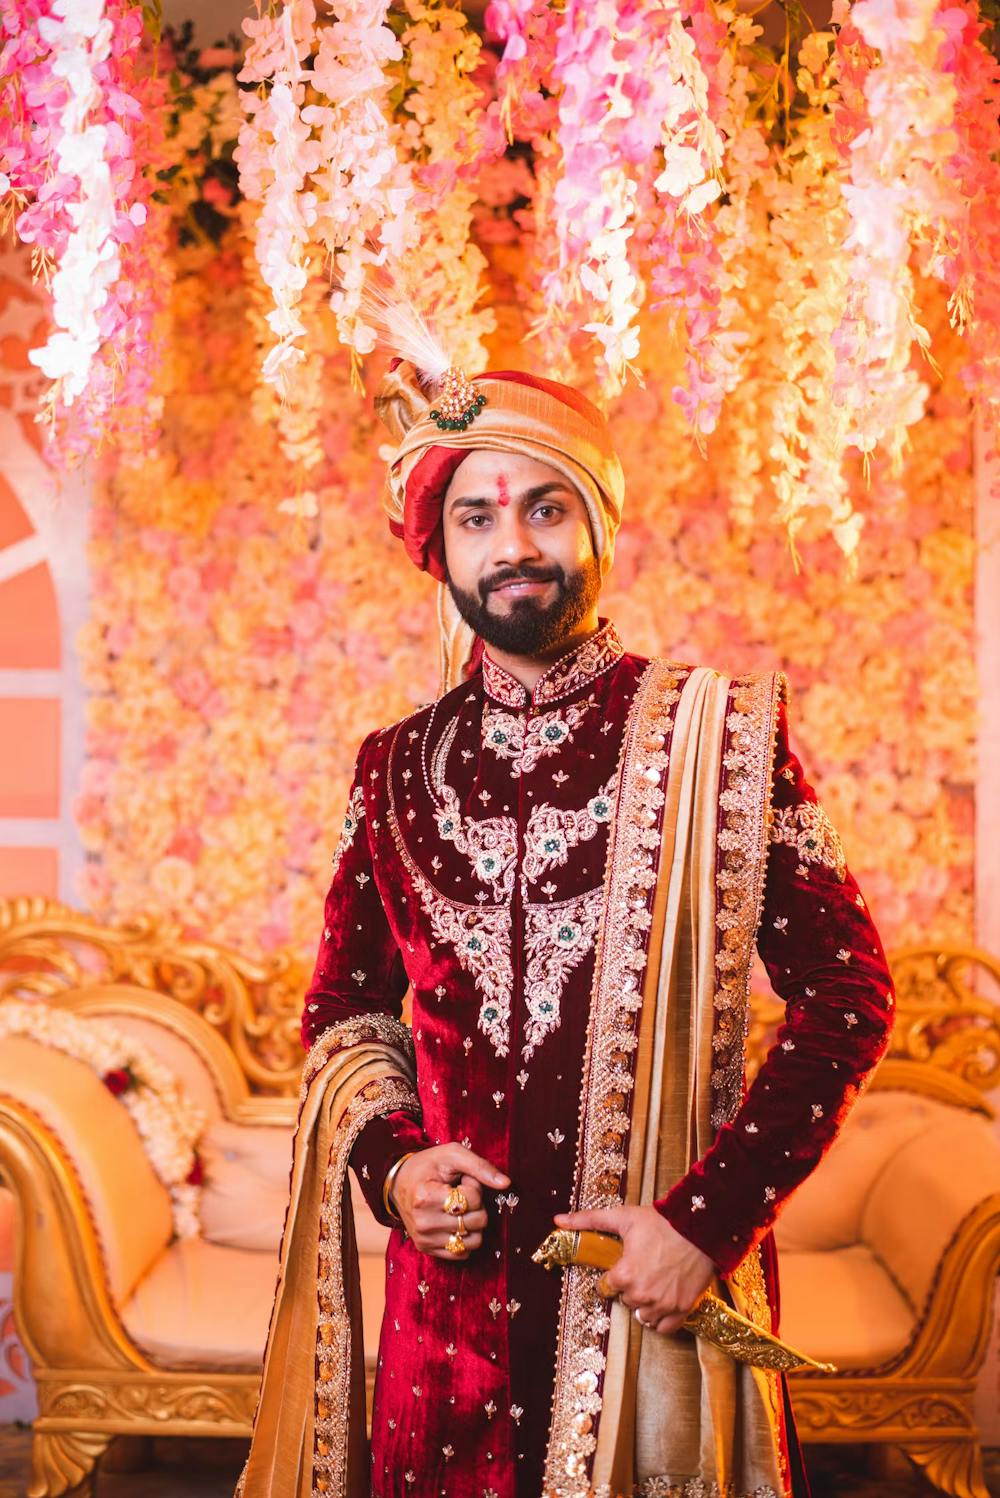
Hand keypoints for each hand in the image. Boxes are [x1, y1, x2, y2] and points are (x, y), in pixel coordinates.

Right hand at [391, 1143, 509, 1260]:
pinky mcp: (427, 1249)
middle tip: (460, 1193)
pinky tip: (454, 1221)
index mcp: (426, 1197)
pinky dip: (466, 1237)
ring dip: (473, 1223)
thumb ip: (480, 1166)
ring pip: (474, 1241)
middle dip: (476, 1205)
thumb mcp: (452, 1154)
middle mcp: (423, 1223)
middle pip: (477, 1221)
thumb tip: (506, 1184)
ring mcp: (424, 1239)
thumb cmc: (428, 1165)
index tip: (460, 1180)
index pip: (473, 1199)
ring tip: (458, 1208)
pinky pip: (463, 1253)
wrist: (399, 1182)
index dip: (474, 1186)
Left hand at [554, 1205, 714, 1333]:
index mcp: (624, 1275)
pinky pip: (664, 1329)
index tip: (620, 1268)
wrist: (701, 1227)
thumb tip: (557, 1220)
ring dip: (643, 1304)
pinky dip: (660, 1320)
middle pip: (624, 1300)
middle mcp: (641, 1294)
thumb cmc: (661, 1222)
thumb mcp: (623, 1217)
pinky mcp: (681, 1310)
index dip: (611, 1277)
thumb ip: (588, 1220)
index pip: (605, 1288)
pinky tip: (661, 1302)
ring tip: (650, 1285)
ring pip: (642, 1316)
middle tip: (639, 1270)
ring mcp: (662, 1304)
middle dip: (628, 1288)